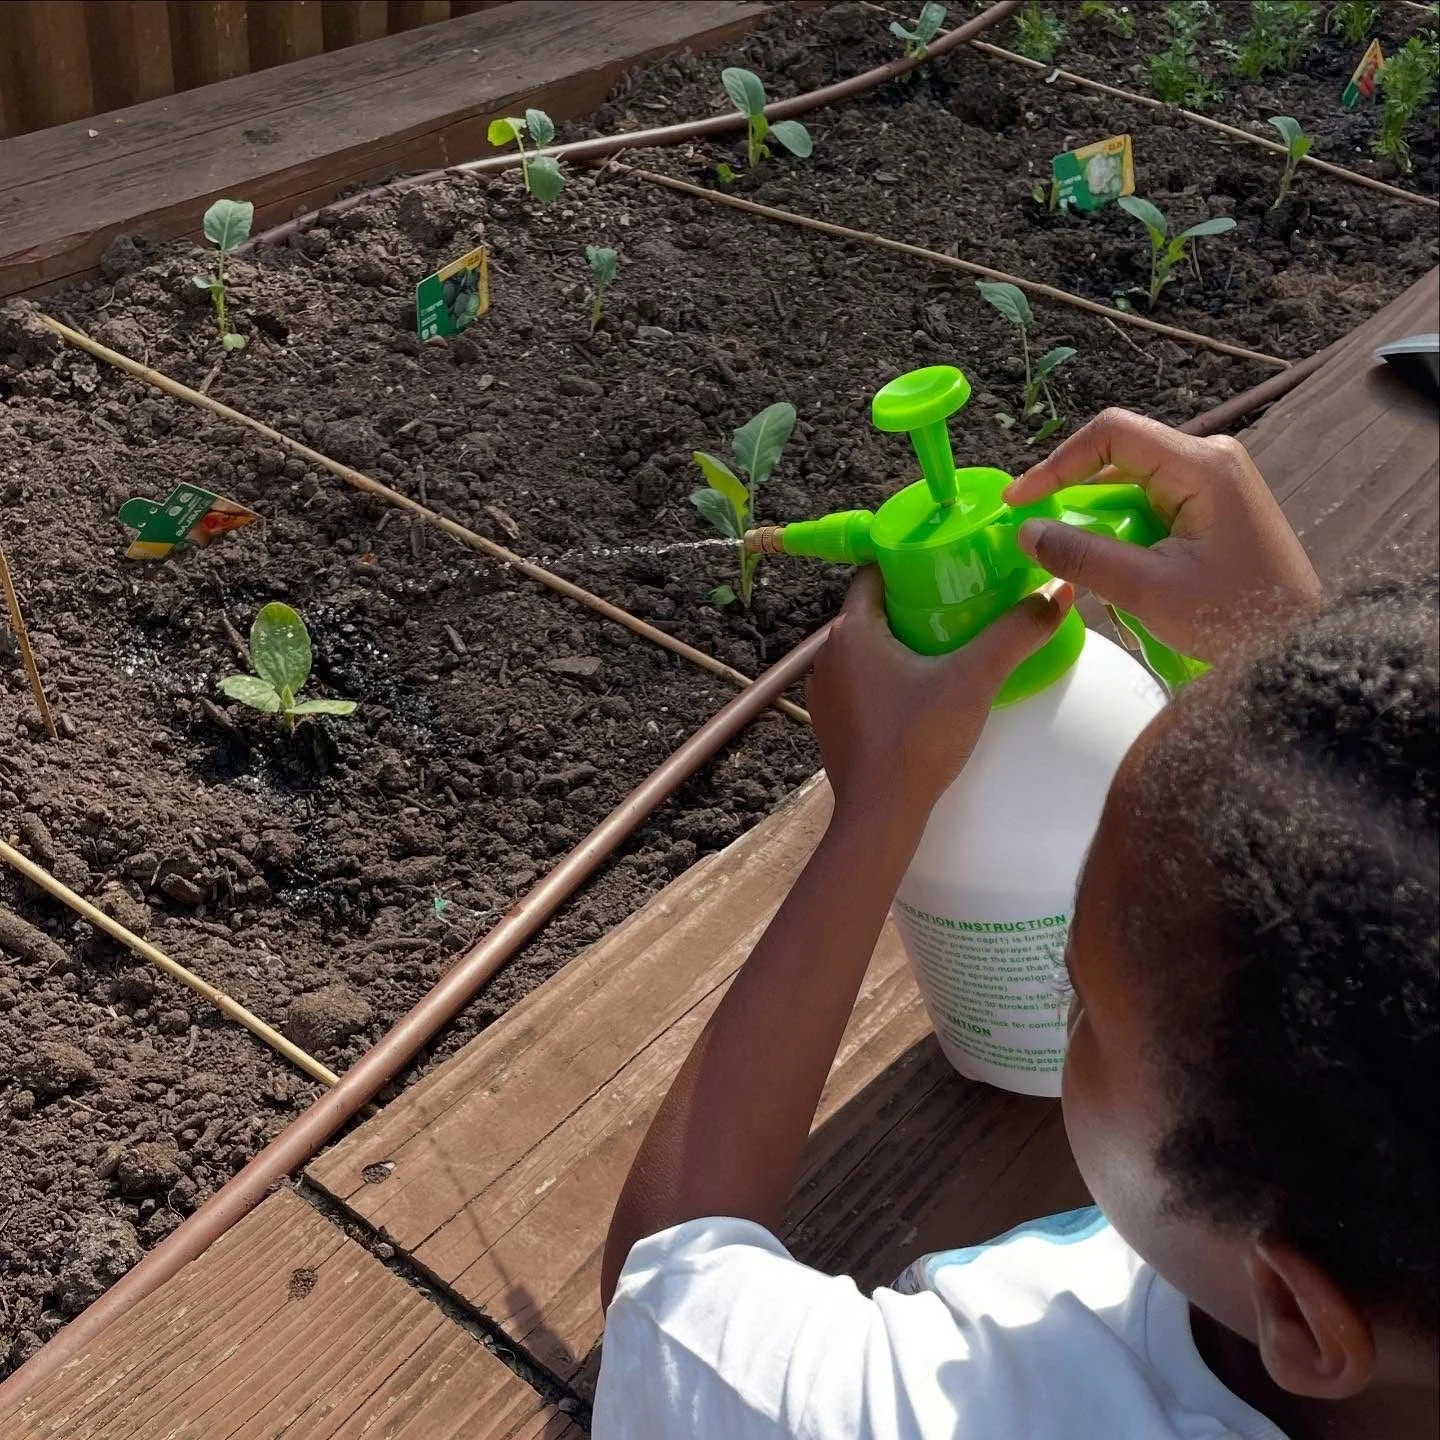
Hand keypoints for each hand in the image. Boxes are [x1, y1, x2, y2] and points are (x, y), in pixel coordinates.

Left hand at [808, 567, 1072, 832]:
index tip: (947, 564)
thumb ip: (1017, 633)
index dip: (909, 562)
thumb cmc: (919, 740)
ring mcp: (825, 690)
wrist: (880, 814)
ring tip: (946, 642)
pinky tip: (921, 688)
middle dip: (913, 602)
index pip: (874, 573)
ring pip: (865, 647)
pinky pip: (860, 681)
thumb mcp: (975, 679)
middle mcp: (828, 653)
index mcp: (851, 630)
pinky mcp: (831, 721)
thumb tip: (1058, 591)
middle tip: (960, 601)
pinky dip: (886, 675)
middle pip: (873, 610)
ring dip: (899, 641)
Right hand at [1004, 409, 1320, 661]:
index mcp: (1202, 466)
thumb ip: (1082, 555)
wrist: (1296, 647)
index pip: (1111, 434)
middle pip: (1118, 459)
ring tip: (1084, 569)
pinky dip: (1124, 535)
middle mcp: (1211, 460)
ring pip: (1131, 486)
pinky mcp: (1214, 507)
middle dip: (1074, 499)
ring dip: (1100, 524)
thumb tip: (1027, 532)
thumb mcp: (1147, 590)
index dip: (1057, 463)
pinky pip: (1152, 505)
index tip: (1020, 501)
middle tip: (1039, 540)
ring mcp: (1216, 482)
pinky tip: (1117, 573)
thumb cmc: (1234, 618)